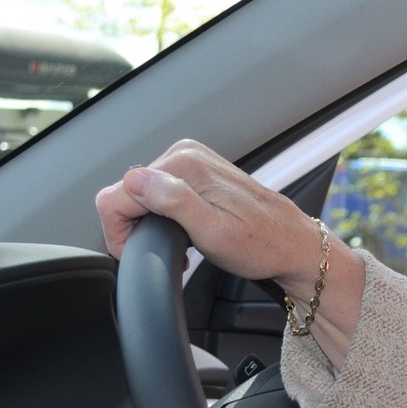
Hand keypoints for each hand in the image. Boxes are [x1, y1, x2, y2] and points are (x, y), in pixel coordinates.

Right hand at [95, 140, 352, 302]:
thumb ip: (173, 202)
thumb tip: (136, 180)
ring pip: (139, 195)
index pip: (115, 195)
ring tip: (179, 244)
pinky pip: (158, 192)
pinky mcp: (195, 171)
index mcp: (183, 165)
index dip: (120, 233)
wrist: (291, 243)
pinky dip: (162, 216)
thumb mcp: (213, 232)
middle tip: (167, 251)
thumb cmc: (260, 244)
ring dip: (149, 224)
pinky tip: (182, 232)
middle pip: (124, 193)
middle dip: (135, 228)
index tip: (140, 253)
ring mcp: (190, 160)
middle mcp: (184, 155)